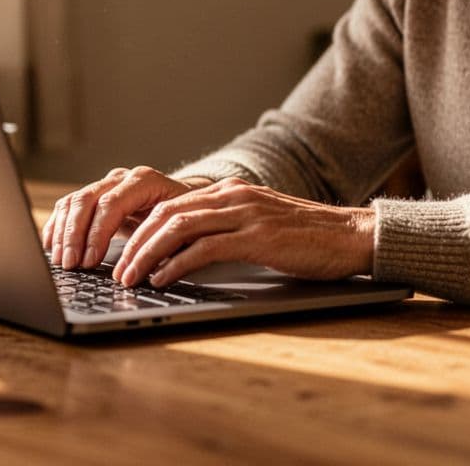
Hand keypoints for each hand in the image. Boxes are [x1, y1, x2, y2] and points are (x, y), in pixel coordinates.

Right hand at [40, 167, 211, 269]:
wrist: (186, 201)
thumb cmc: (185, 217)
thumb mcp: (182, 229)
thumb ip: (162, 245)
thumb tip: (138, 270)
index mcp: (145, 181)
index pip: (111, 204)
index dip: (97, 234)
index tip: (89, 261)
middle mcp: (122, 178)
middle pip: (87, 201)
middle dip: (74, 236)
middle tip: (70, 265)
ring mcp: (106, 184)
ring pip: (74, 202)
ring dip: (62, 233)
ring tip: (60, 261)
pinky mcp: (95, 195)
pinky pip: (68, 206)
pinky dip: (57, 226)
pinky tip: (51, 245)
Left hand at [111, 177, 374, 288]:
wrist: (353, 236)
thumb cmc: (308, 238)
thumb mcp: (259, 224)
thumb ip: (225, 230)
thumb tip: (184, 253)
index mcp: (230, 191)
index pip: (171, 205)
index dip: (140, 229)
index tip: (122, 252)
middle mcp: (233, 196)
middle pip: (167, 213)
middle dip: (135, 242)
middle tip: (117, 268)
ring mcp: (245, 214)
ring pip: (179, 227)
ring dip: (148, 254)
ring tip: (131, 276)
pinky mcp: (258, 237)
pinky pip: (206, 248)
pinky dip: (178, 264)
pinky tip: (164, 278)